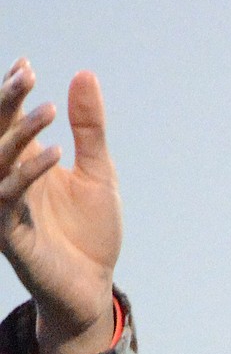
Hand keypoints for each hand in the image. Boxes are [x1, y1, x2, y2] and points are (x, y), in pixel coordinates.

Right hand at [0, 60, 121, 353]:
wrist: (92, 287)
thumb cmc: (90, 232)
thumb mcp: (98, 173)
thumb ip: (89, 129)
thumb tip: (84, 75)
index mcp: (27, 162)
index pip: (8, 119)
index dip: (11, 91)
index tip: (25, 65)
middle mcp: (11, 179)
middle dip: (6, 102)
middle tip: (25, 75)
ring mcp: (7, 205)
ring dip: (21, 133)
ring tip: (48, 110)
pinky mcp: (11, 233)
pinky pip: (11, 197)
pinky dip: (30, 174)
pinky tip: (56, 154)